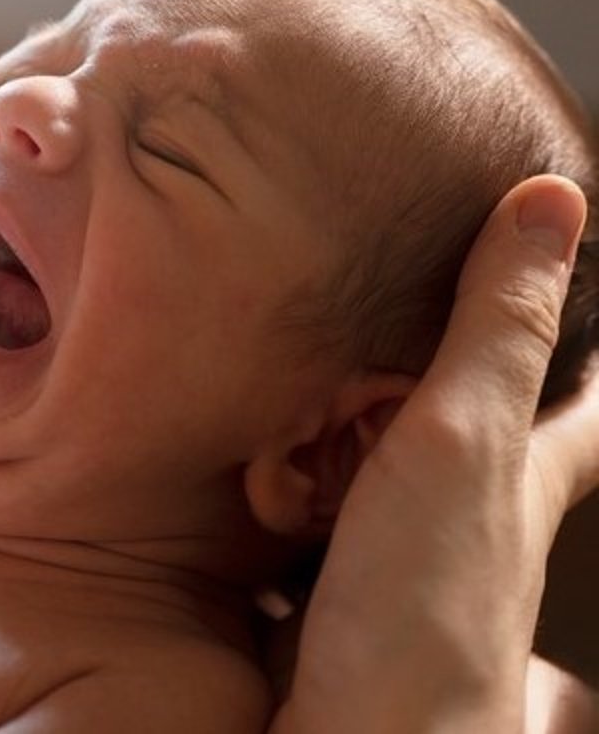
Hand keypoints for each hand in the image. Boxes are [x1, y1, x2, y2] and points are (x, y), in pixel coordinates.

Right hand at [273, 175, 596, 732]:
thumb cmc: (426, 614)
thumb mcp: (464, 445)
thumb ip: (496, 333)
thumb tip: (552, 204)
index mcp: (518, 473)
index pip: (578, 393)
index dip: (581, 331)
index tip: (568, 267)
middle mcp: (465, 515)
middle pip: (470, 423)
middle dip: (444, 367)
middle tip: (401, 300)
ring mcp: (394, 555)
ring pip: (377, 463)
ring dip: (345, 424)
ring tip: (307, 373)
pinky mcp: (329, 585)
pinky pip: (309, 509)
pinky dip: (284, 480)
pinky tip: (252, 464)